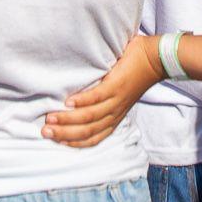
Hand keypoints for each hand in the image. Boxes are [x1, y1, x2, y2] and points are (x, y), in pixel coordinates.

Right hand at [45, 34, 161, 147]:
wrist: (156, 59)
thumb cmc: (136, 73)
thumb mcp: (120, 95)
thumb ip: (104, 100)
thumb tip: (81, 98)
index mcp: (115, 117)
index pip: (93, 138)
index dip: (74, 142)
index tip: (56, 140)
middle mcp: (115, 113)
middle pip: (87, 131)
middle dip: (64, 133)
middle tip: (45, 132)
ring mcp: (116, 100)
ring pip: (89, 117)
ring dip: (68, 120)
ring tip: (50, 118)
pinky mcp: (116, 86)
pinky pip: (97, 97)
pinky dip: (81, 101)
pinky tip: (68, 103)